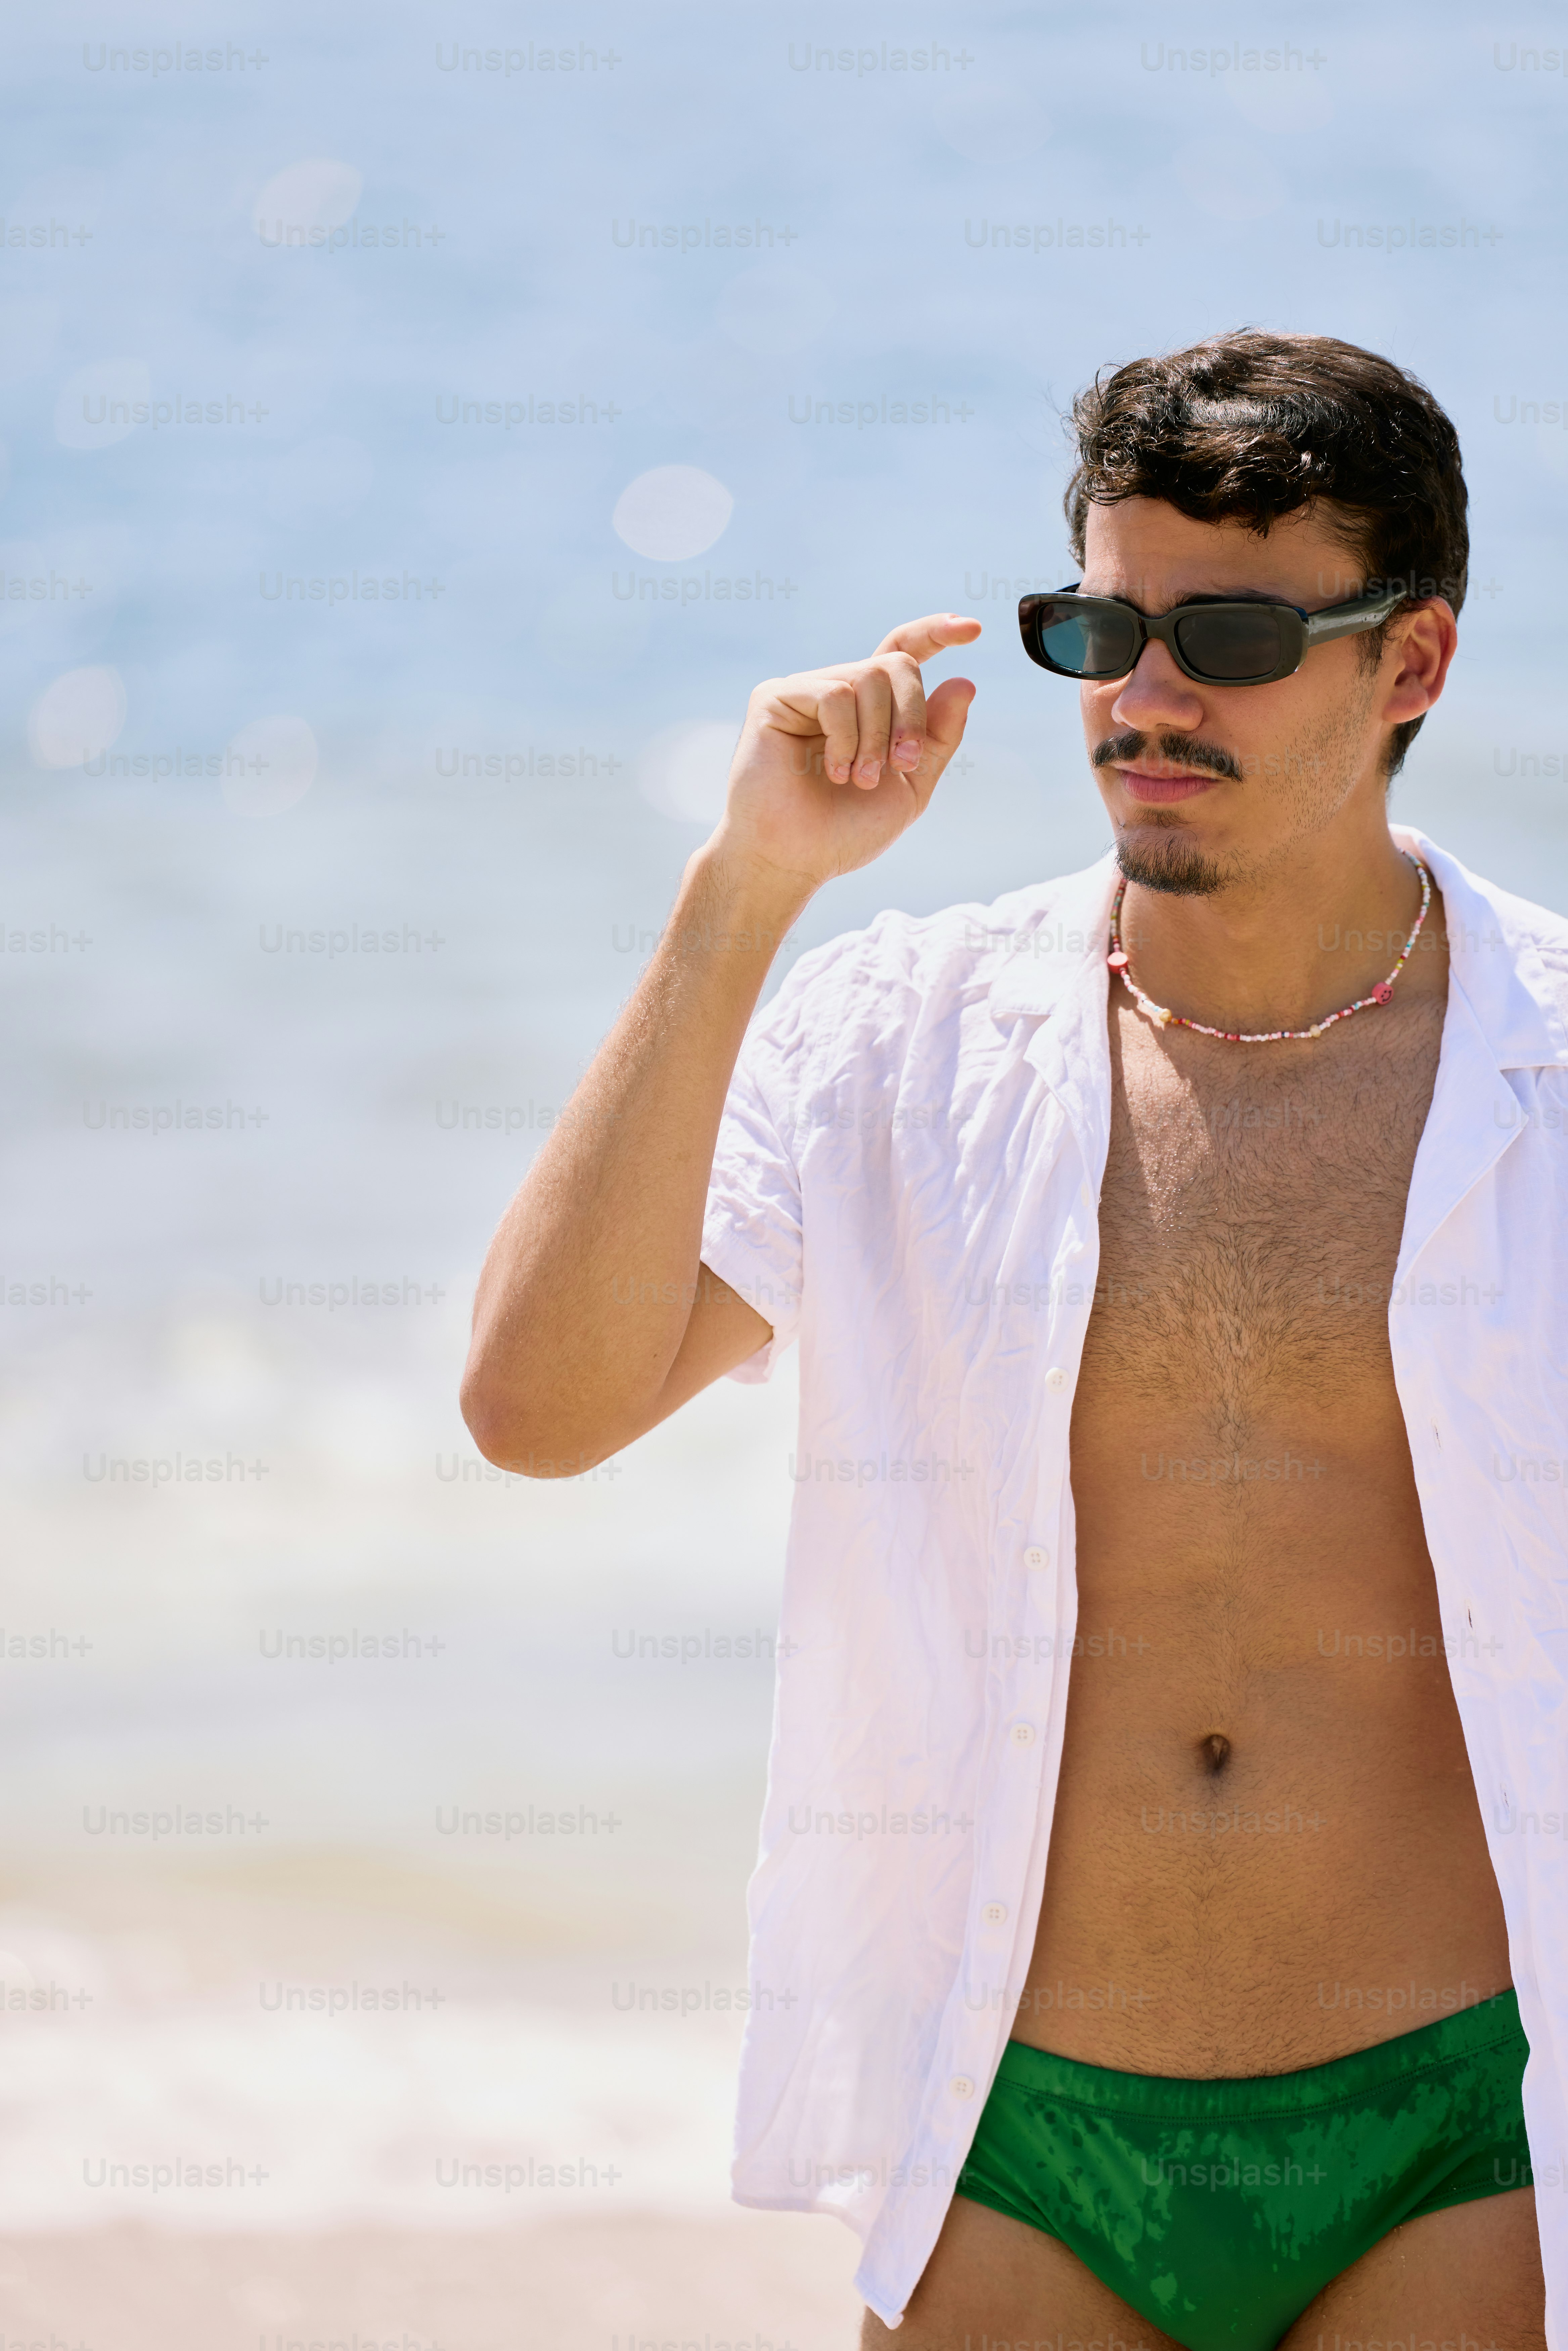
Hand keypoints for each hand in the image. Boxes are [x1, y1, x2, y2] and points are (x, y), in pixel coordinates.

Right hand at [707, 614, 980, 896]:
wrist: (794, 861)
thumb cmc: (844, 832)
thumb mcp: (910, 786)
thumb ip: (938, 737)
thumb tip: (964, 681)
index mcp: (869, 710)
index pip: (902, 653)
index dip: (936, 633)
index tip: (974, 629)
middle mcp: (837, 691)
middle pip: (897, 665)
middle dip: (912, 716)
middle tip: (902, 764)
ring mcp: (805, 691)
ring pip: (869, 677)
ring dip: (877, 735)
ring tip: (859, 779)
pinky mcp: (775, 698)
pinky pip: (834, 692)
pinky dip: (846, 736)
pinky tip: (835, 771)